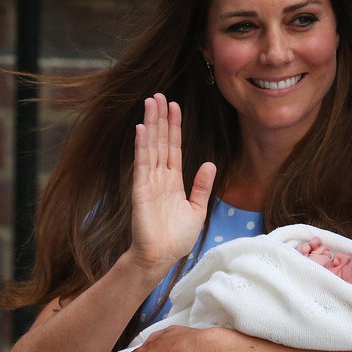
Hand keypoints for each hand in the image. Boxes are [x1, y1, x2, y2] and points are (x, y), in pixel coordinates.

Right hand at [128, 94, 216, 279]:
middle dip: (160, 119)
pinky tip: (141, 130)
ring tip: (150, 103)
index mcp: (174, 180)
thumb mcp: (197, 208)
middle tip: (159, 95)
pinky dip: (141, 147)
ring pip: (151, 147)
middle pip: (160, 141)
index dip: (174, 127)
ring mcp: (149, 182)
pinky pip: (142, 165)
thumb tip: (210, 163)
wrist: (161, 256)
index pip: (174, 147)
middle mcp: (160, 177)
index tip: (174, 107)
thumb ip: (202, 186)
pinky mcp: (141, 191)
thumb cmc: (177, 237)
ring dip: (151, 125)